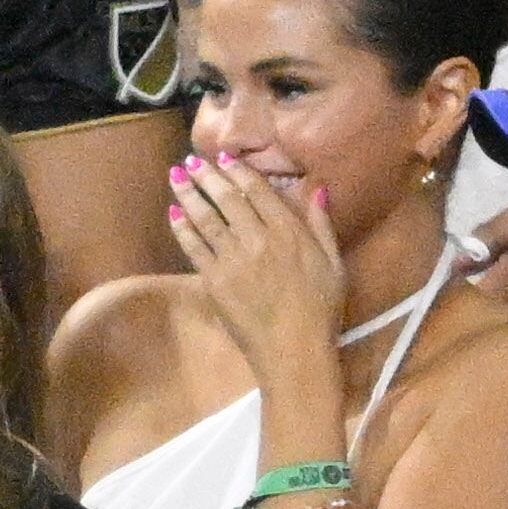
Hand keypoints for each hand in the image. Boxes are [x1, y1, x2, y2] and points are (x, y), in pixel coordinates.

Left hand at [166, 152, 347, 382]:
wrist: (294, 351)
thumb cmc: (321, 310)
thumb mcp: (334, 264)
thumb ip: (322, 225)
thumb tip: (317, 188)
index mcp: (289, 232)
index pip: (258, 191)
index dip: (239, 171)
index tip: (225, 157)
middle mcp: (258, 239)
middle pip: (227, 199)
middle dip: (207, 176)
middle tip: (191, 161)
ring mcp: (232, 260)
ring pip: (206, 218)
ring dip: (188, 194)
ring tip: (176, 176)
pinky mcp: (214, 281)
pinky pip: (194, 247)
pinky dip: (182, 228)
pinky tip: (174, 214)